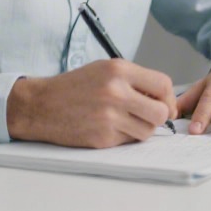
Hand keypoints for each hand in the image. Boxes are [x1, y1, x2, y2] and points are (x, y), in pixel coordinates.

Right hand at [6, 60, 176, 147]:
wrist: (41, 104)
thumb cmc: (75, 86)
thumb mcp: (105, 69)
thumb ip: (135, 80)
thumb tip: (165, 100)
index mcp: (119, 70)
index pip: (163, 84)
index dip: (169, 98)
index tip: (165, 104)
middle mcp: (116, 92)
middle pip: (161, 112)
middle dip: (159, 116)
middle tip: (149, 116)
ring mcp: (109, 117)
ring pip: (147, 131)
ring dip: (141, 129)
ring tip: (126, 120)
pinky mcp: (102, 137)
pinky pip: (128, 141)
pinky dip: (123, 136)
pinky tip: (108, 127)